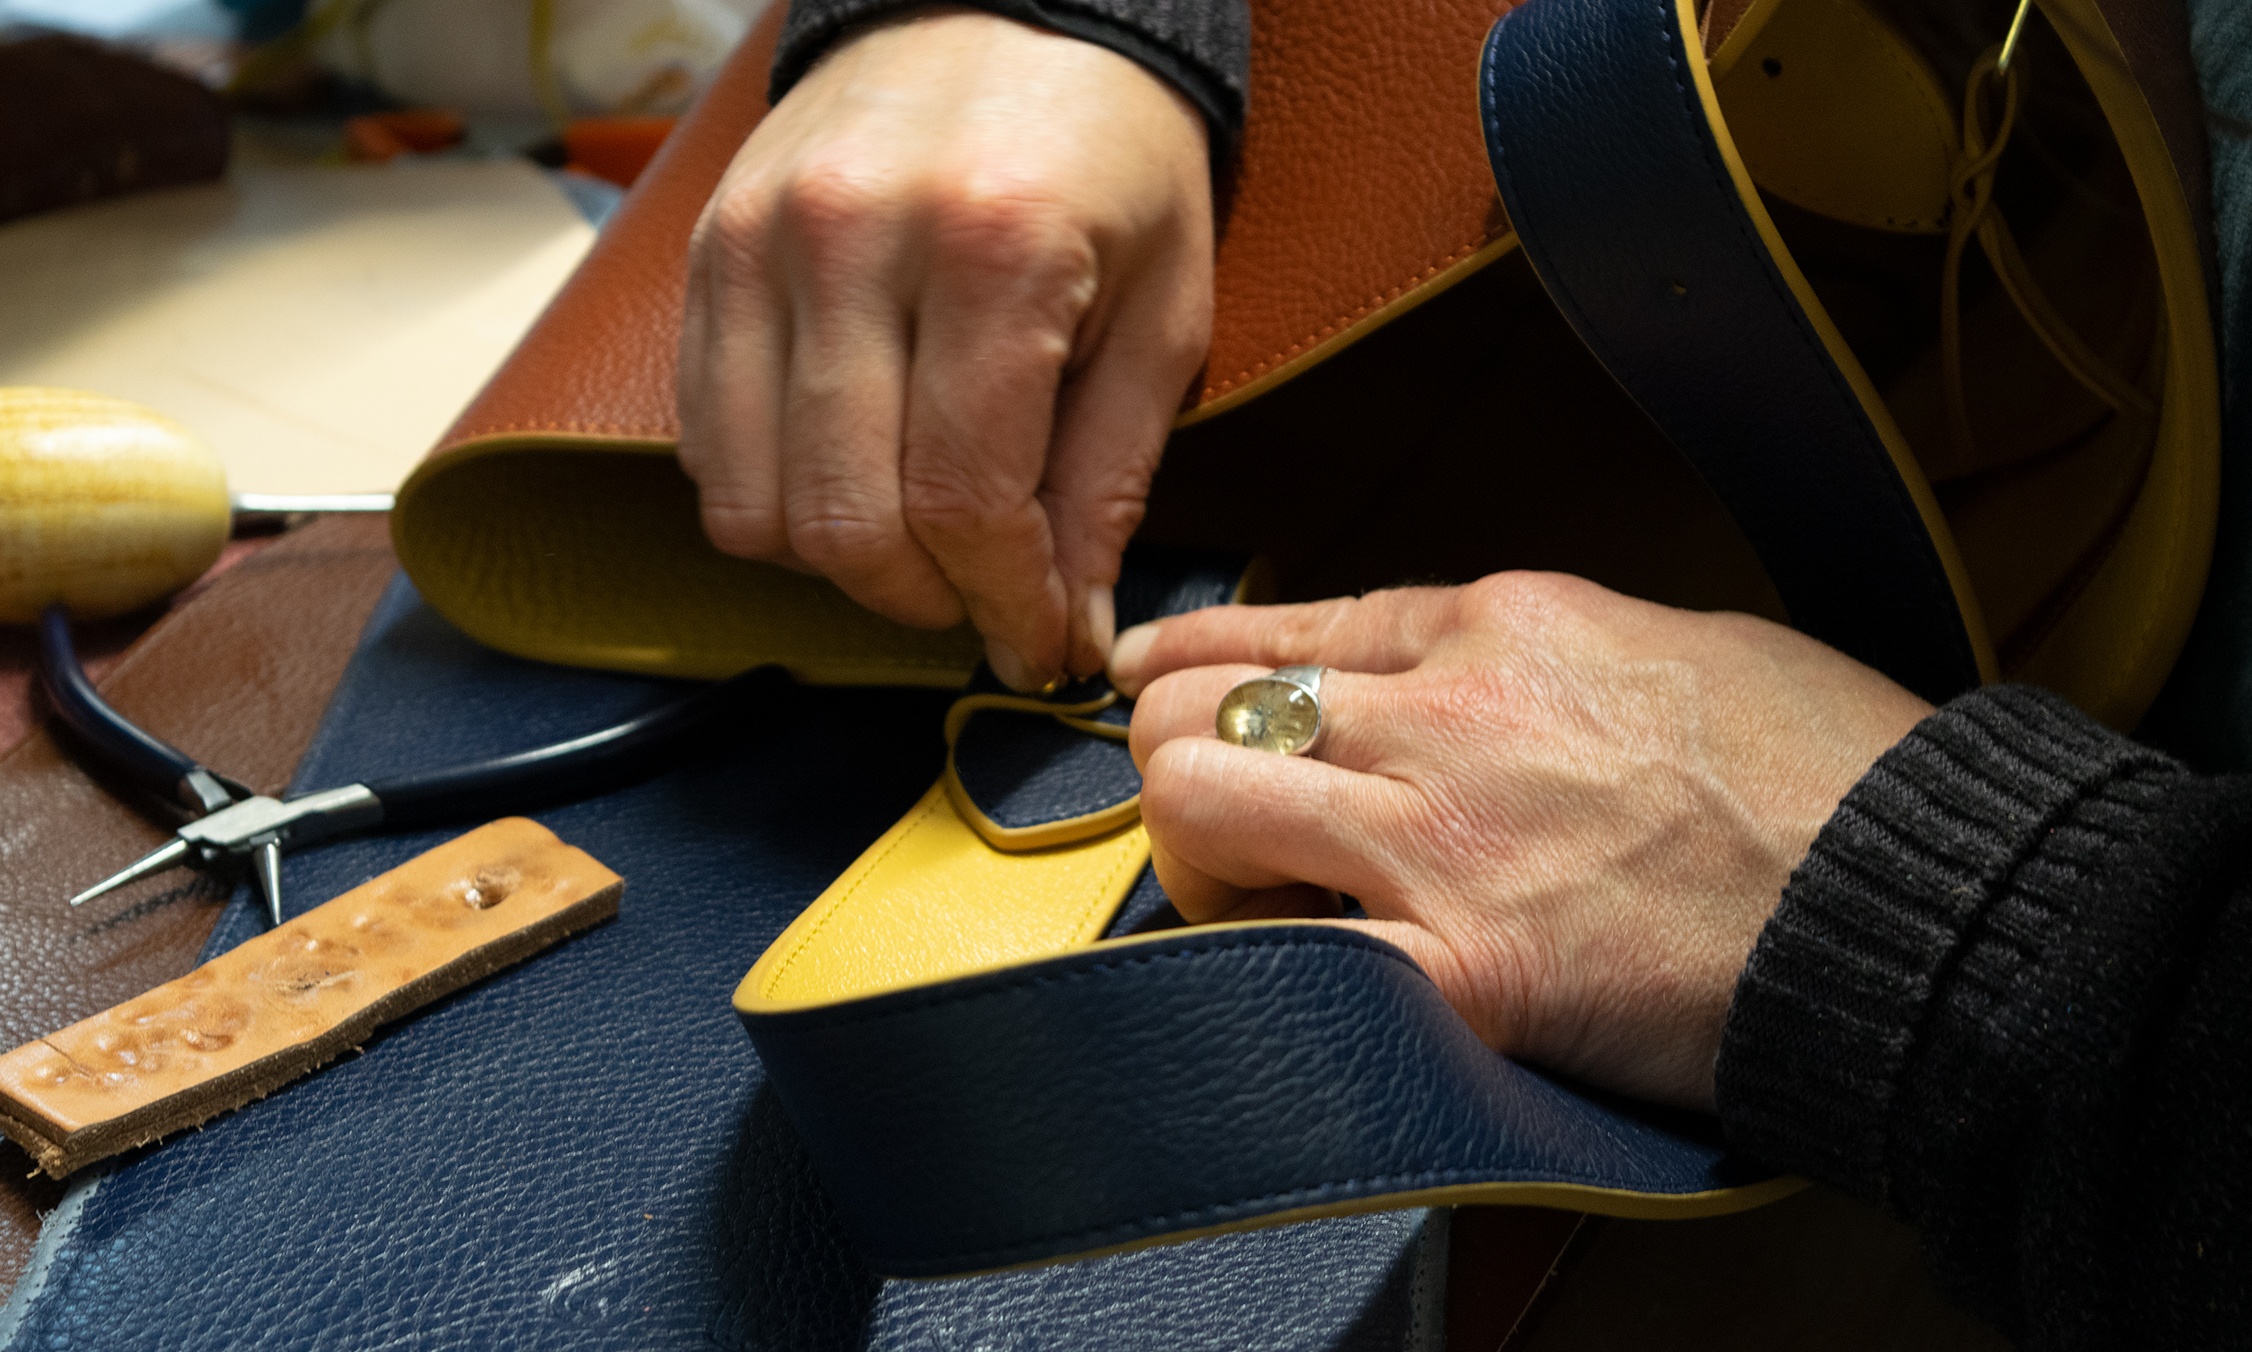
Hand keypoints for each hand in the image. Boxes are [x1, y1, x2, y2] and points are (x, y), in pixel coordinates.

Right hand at [679, 7, 1214, 689]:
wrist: (1001, 5)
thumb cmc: (1108, 156)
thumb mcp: (1163, 309)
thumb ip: (1109, 477)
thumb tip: (1064, 623)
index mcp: (992, 249)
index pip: (963, 502)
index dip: (1003, 606)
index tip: (1038, 645)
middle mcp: (850, 241)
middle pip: (845, 520)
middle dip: (924, 601)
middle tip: (981, 602)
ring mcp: (757, 245)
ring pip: (755, 504)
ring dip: (841, 564)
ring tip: (917, 540)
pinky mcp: (706, 254)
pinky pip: (706, 444)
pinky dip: (774, 499)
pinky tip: (849, 475)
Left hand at [1111, 573, 1931, 1108]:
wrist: (1921, 897)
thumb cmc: (1835, 776)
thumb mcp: (1678, 643)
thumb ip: (1549, 651)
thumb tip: (1471, 675)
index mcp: (1507, 621)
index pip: (1296, 619)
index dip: (1200, 651)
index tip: (1148, 672)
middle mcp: (1448, 708)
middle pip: (1204, 701)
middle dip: (1175, 755)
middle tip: (1208, 815)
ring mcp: (1442, 835)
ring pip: (1196, 797)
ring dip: (1191, 851)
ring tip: (1244, 899)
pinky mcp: (1463, 970)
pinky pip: (1276, 955)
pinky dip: (1257, 965)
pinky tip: (1294, 974)